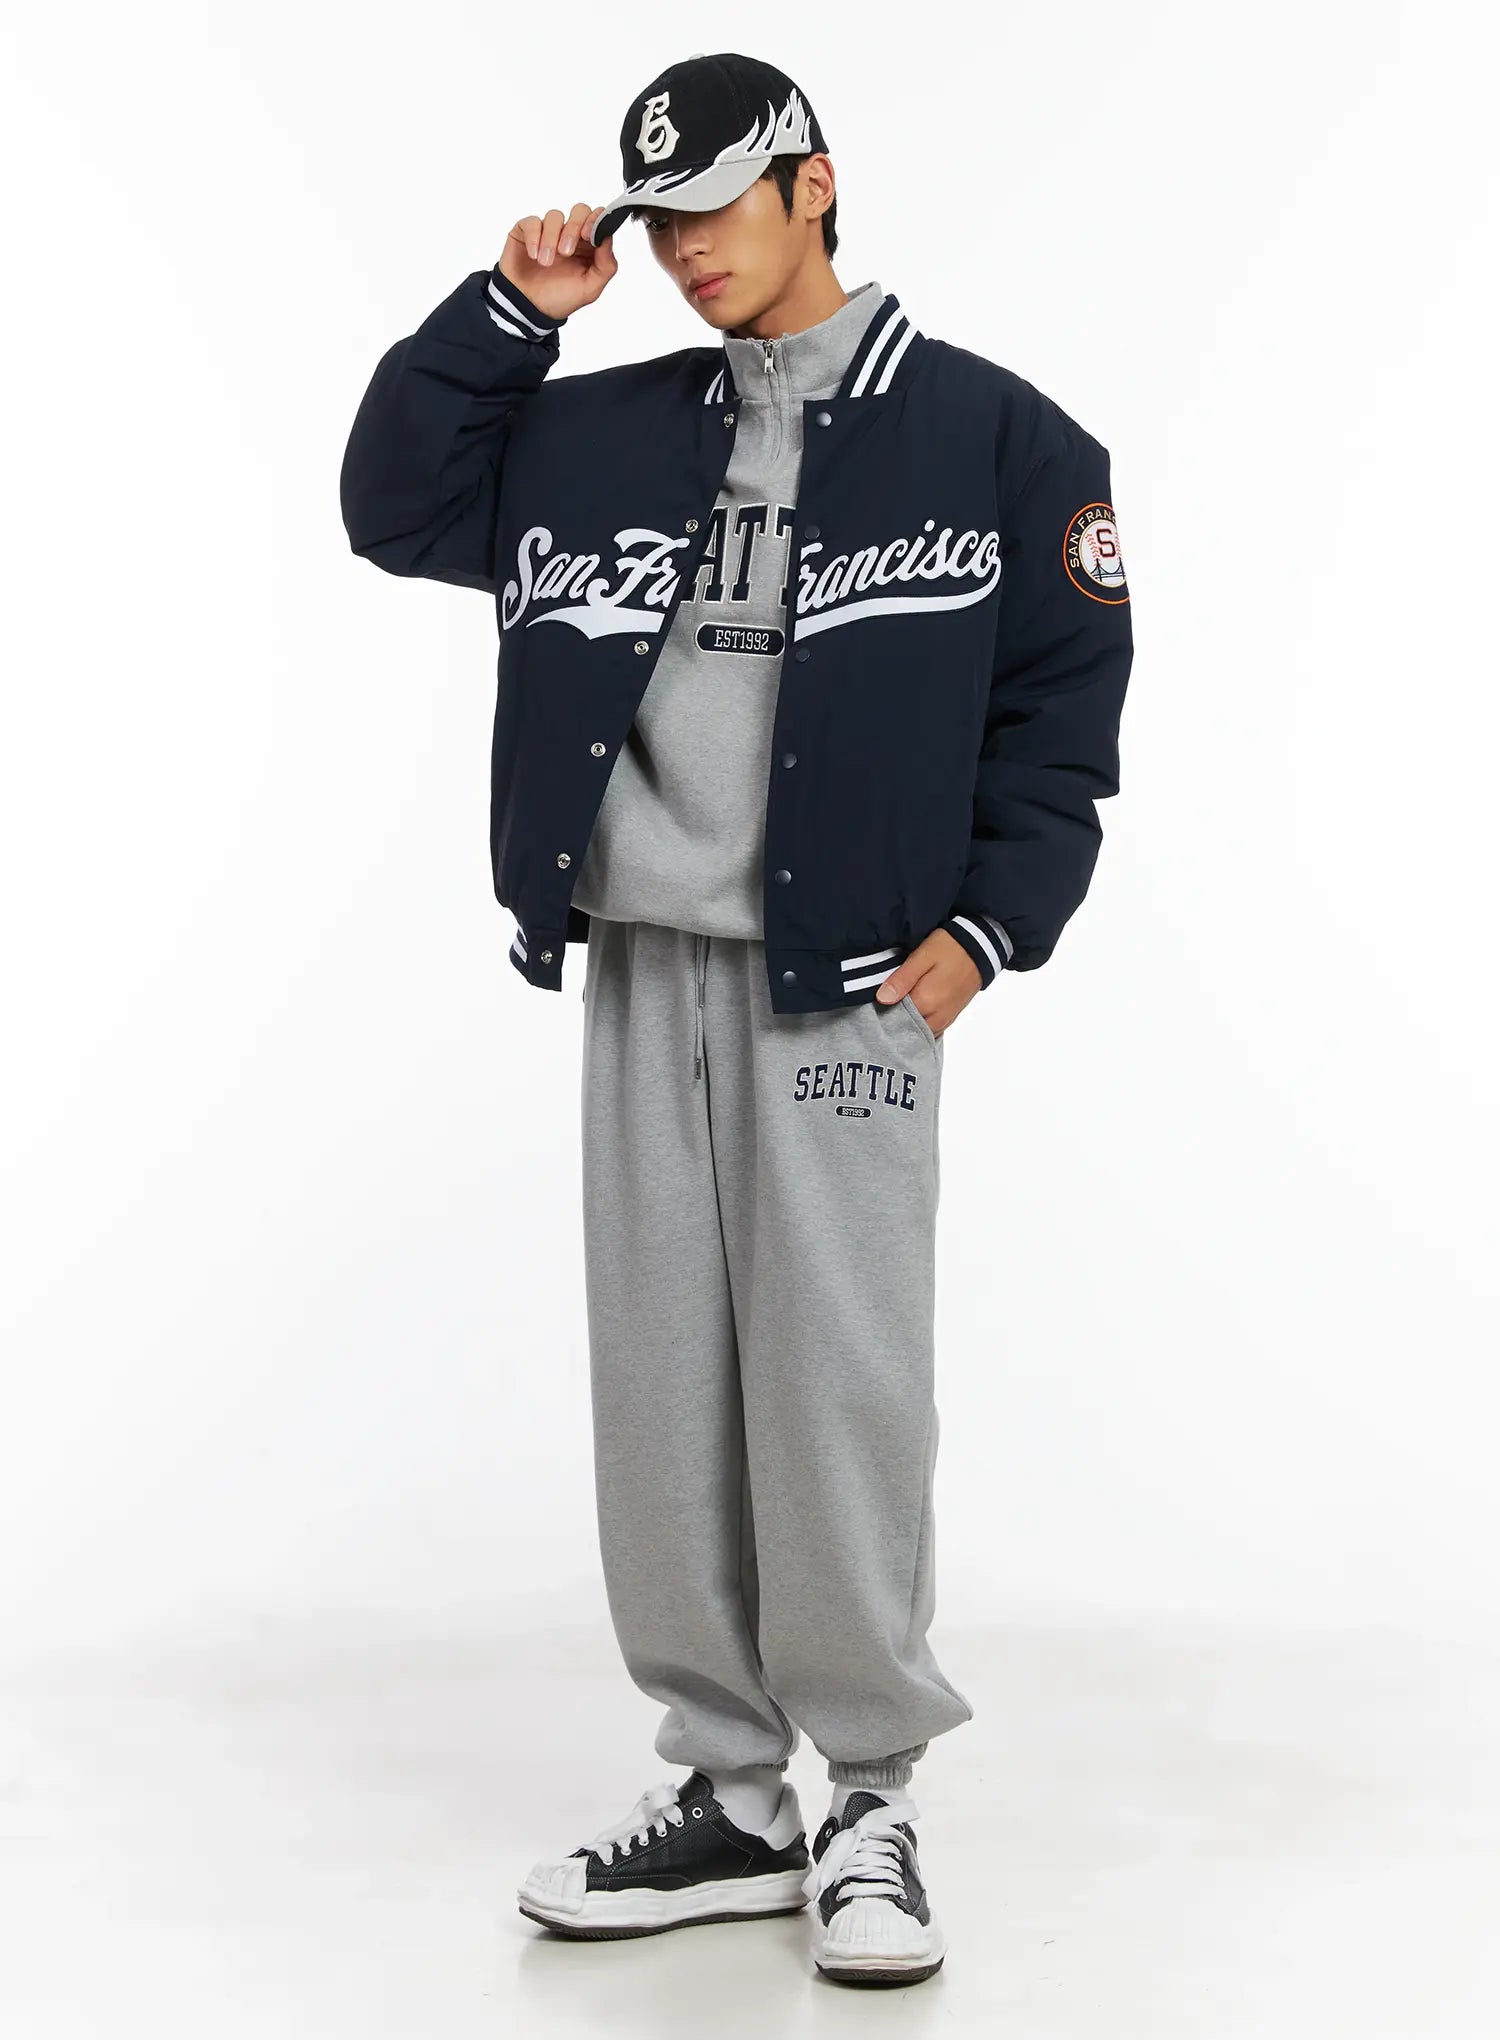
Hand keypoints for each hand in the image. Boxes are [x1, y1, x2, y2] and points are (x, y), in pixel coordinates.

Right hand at [498, 203, 617, 321]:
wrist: (528, 308)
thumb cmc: (558, 299)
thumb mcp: (589, 289)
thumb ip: (606, 266)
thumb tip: (608, 239)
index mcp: (588, 246)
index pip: (598, 219)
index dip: (595, 221)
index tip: (588, 236)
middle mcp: (570, 235)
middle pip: (580, 210)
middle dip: (574, 228)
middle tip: (566, 252)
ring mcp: (549, 231)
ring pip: (555, 216)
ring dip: (551, 239)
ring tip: (545, 263)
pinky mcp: (527, 231)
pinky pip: (532, 222)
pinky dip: (534, 237)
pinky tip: (534, 256)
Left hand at [874, 928, 981, 1038]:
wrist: (981, 947)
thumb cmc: (950, 948)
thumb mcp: (922, 956)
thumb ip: (902, 979)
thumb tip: (882, 999)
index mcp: (926, 1002)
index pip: (894, 1018)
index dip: (883, 1009)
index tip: (879, 999)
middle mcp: (937, 1017)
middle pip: (907, 1028)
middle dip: (895, 1018)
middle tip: (889, 999)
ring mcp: (947, 1018)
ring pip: (920, 1030)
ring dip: (909, 1022)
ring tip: (903, 1002)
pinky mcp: (952, 1016)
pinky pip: (932, 1028)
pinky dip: (921, 1023)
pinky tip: (917, 1008)